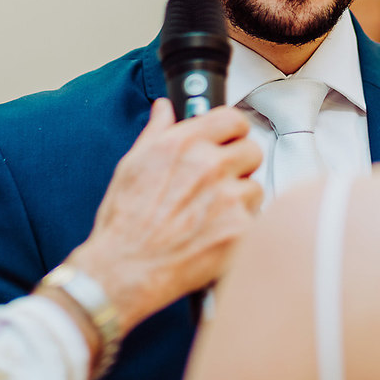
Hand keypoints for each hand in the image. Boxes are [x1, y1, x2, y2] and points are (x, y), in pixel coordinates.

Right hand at [62, 98, 262, 335]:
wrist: (124, 270)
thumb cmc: (123, 221)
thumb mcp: (131, 165)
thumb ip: (156, 131)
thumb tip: (165, 108)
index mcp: (184, 143)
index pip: (233, 118)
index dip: (233, 132)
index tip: (230, 142)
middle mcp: (209, 165)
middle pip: (252, 151)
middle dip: (239, 166)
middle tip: (220, 185)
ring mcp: (227, 197)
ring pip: (255, 187)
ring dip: (241, 200)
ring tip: (212, 216)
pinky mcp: (240, 229)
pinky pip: (256, 220)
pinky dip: (241, 228)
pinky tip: (216, 235)